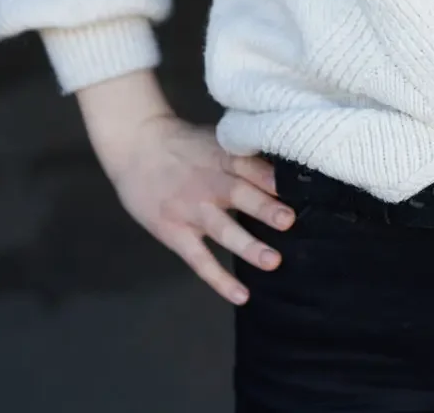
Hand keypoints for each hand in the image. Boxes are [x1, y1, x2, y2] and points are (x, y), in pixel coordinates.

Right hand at [107, 113, 293, 303]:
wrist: (136, 146)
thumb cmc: (183, 143)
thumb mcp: (215, 139)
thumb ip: (243, 156)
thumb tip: (284, 171)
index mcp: (222, 156)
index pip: (250, 165)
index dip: (271, 176)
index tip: (297, 186)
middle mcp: (209, 183)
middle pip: (239, 195)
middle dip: (265, 209)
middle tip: (289, 221)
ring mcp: (191, 210)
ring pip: (223, 230)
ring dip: (248, 246)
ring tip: (273, 261)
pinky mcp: (175, 233)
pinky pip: (200, 259)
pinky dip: (219, 279)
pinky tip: (241, 295)